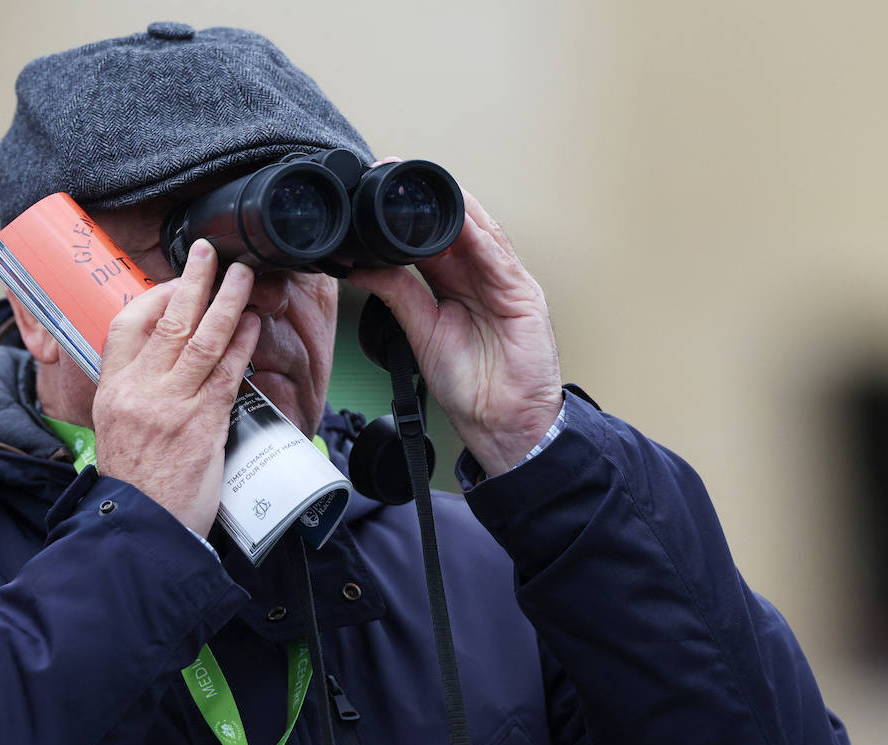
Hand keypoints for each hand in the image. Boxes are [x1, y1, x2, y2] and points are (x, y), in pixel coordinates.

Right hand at [92, 240, 260, 534]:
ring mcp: (171, 405)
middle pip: (167, 321)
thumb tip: (163, 363)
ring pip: (201, 339)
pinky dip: (241, 345)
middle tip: (208, 253)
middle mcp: (139, 391)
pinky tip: (253, 324)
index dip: (152, 296)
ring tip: (242, 276)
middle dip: (191, 281)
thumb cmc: (136, 482)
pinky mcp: (202, 424)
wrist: (142, 527)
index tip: (173, 282)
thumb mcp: (117, 428)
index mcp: (113, 389)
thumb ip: (137, 392)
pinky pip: (225, 373)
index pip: (125, 325)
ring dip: (226, 302)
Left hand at [350, 184, 561, 476]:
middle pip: (456, 227)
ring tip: (423, 187)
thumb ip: (400, 296)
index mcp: (455, 286)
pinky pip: (500, 260)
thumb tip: (363, 268)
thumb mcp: (423, 334)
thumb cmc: (471, 388)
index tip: (375, 195)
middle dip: (427, 200)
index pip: (431, 239)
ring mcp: (504, 284)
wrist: (503, 425)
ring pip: (480, 233)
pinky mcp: (524, 297)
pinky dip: (481, 239)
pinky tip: (462, 222)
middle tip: (392, 176)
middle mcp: (481, 278)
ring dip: (454, 207)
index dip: (405, 216)